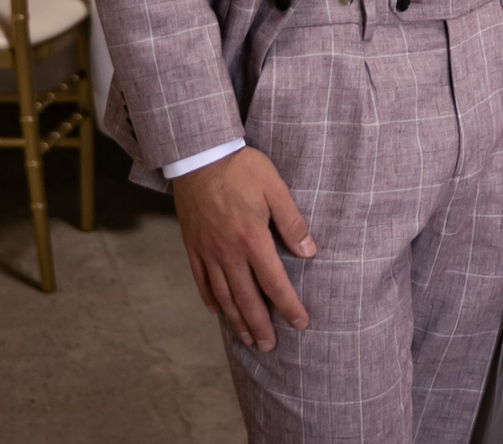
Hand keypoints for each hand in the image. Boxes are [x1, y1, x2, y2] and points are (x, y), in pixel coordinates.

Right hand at [172, 146, 314, 349]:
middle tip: (269, 347)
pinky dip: (211, 299)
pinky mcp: (192, 246)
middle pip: (246, 298)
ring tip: (247, 339)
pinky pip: (201, 280)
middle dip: (260, 326)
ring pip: (223, 295)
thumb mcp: (274, 187)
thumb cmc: (240, 168)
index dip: (288, 306)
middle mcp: (228, 252)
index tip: (301, 324)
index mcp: (252, 239)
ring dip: (236, 320)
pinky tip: (218, 311)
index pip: (274, 283)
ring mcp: (207, 251)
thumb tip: (309, 252)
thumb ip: (292, 221)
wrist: (197, 155)